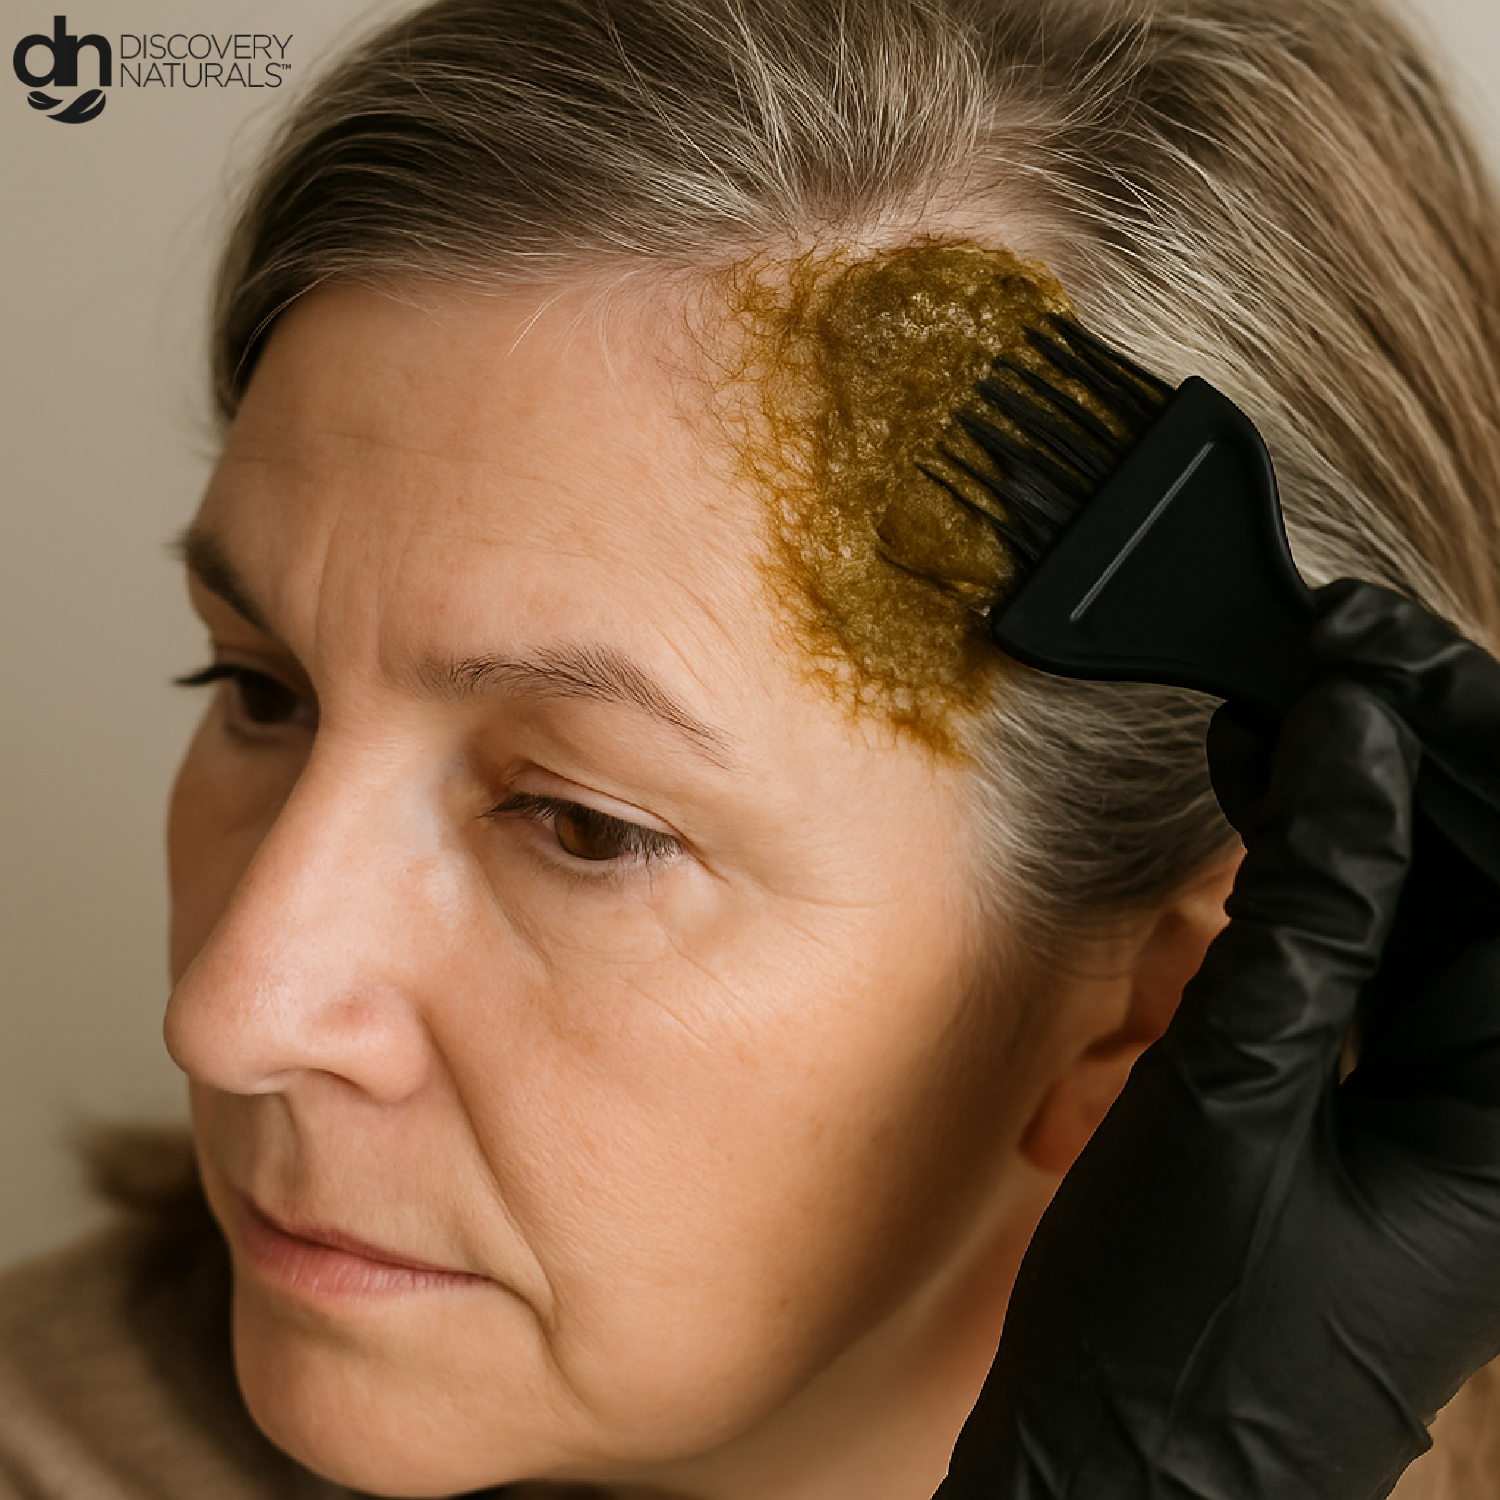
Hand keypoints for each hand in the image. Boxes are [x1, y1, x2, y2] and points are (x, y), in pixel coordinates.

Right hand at [937, 581, 1499, 1499]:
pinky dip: (1317, 876)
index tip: (1361, 642)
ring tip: (1272, 706)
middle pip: (1487, 874)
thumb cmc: (1182, 1334)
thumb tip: (1349, 745)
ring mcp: (1446, 1106)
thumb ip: (1311, 910)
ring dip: (1354, 803)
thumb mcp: (1234, 1096)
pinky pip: (1371, 957)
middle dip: (1409, 749)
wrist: (1121, 1480)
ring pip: (1431, 905)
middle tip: (1311, 649)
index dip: (1454, 731)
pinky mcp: (1377, 1104)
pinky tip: (1264, 800)